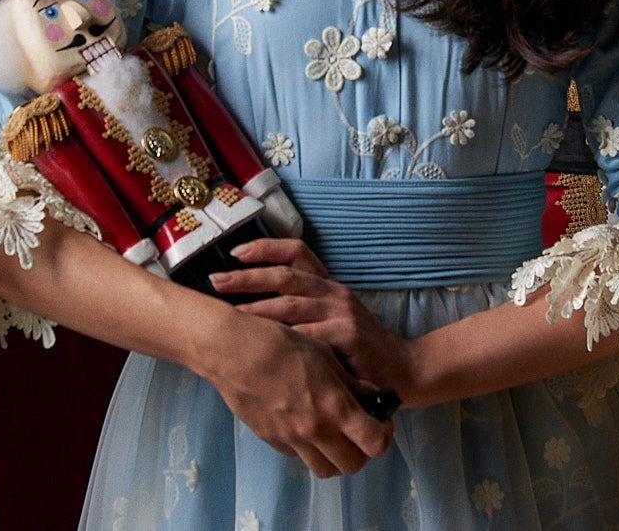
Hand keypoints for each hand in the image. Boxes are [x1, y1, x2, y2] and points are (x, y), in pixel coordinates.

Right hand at [199, 309, 391, 478]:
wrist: (232, 351)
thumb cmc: (280, 344)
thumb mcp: (324, 355)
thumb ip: (350, 382)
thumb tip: (370, 396)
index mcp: (333, 407)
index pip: (374, 443)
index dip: (384, 434)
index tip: (381, 419)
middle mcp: (314, 430)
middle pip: (352, 465)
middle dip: (362, 452)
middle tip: (360, 430)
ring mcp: (290, 438)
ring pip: (324, 468)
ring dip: (335, 456)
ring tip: (335, 431)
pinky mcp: (270, 439)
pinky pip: (298, 455)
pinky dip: (309, 447)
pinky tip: (306, 422)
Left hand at [211, 237, 418, 401]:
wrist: (402, 370)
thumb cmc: (359, 351)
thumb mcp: (333, 322)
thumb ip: (304, 312)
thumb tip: (252, 308)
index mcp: (329, 285)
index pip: (297, 252)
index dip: (266, 248)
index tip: (236, 251)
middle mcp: (334, 292)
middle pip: (285, 276)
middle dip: (247, 278)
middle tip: (216, 280)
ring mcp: (342, 312)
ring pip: (290, 304)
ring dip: (256, 308)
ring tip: (228, 315)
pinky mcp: (347, 335)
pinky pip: (307, 335)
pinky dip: (282, 339)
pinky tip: (262, 346)